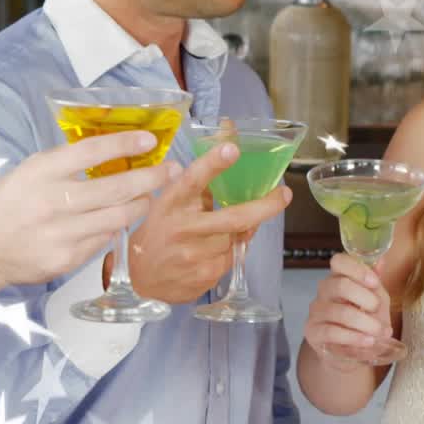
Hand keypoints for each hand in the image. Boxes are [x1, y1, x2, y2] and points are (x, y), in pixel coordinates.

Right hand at [0, 131, 180, 284]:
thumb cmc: (8, 205)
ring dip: (141, 204)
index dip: (125, 143)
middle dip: (151, 177)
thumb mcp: (30, 171)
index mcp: (41, 172)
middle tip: (170, 170)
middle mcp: (53, 201)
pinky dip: (114, 228)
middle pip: (116, 187)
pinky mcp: (67, 259)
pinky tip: (116, 220)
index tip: (150, 139)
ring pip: (118, 217)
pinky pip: (104, 240)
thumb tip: (114, 153)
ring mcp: (61, 233)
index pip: (92, 151)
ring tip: (150, 196)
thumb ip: (67, 163)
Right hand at [115, 141, 292, 303]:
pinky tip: (206, 256)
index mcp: (171, 203)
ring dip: (234, 236)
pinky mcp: (205, 277)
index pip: (193, 180)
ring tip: (211, 238)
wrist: (140, 279)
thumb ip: (199, 184)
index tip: (233, 148)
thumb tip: (231, 144)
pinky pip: (230, 260)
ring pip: (236, 239)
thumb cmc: (159, 233)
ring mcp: (195, 256)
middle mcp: (182, 228)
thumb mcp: (169, 204)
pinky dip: (227, 254)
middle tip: (284, 194)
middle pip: (234, 217)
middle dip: (265, 206)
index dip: (213, 163)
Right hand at [303, 253, 392, 365]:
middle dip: (366, 298)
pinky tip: (368, 341)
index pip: (339, 261)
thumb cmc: (363, 323)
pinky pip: (332, 332)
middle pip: (340, 285)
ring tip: (381, 332)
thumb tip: (381, 261)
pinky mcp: (313, 332)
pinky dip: (355, 337)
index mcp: (339, 277)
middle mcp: (324, 291)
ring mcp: (316, 311)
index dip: (358, 270)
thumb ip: (376, 284)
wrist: (350, 353)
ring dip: (366, 323)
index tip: (374, 283)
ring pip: (340, 312)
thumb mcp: (376, 302)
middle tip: (378, 311)